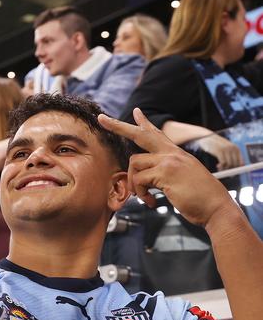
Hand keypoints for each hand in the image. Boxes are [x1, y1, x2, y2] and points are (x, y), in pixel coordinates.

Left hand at [98, 108, 235, 226]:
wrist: (217, 208)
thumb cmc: (200, 199)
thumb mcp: (183, 179)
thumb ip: (165, 173)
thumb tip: (144, 177)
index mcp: (176, 154)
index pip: (157, 134)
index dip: (144, 123)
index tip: (135, 111)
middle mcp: (172, 153)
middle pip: (140, 134)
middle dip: (118, 126)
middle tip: (101, 119)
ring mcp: (169, 161)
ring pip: (135, 163)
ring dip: (134, 183)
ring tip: (144, 197)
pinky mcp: (165, 172)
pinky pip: (139, 179)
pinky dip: (140, 193)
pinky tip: (151, 202)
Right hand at [196, 133, 243, 170]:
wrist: (206, 137)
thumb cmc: (215, 145)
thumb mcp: (225, 149)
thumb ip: (230, 156)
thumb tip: (236, 167)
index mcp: (236, 148)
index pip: (241, 162)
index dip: (237, 169)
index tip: (232, 174)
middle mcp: (233, 148)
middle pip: (235, 164)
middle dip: (230, 170)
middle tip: (225, 173)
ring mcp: (226, 149)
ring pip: (229, 164)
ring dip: (224, 169)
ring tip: (219, 168)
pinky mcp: (220, 151)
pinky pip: (223, 163)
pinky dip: (221, 166)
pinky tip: (217, 166)